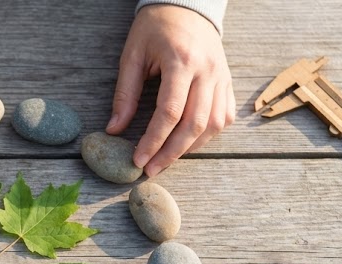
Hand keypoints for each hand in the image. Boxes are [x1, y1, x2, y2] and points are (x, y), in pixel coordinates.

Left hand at [106, 5, 234, 177]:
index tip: (138, 160)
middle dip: (171, 153)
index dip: (153, 141)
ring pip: (214, 124)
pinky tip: (188, 142)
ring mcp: (221, 77)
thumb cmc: (155, 28)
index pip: (170, 112)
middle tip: (151, 169)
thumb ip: (125, 94)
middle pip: (195, 124)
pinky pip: (225, 116)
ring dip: (190, 148)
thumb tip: (114, 130)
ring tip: (166, 159)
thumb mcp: (132, 55)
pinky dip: (208, 135)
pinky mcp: (227, 81)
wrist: (187, 6)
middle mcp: (207, 71)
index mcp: (181, 61)